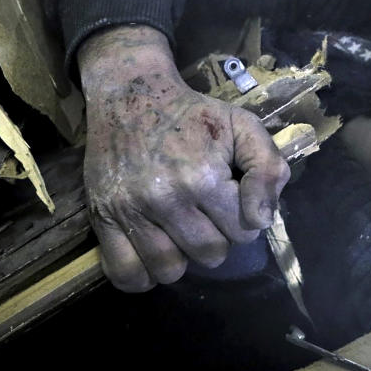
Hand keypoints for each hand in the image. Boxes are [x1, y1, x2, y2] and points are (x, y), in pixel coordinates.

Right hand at [79, 25, 290, 291]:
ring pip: (170, 271)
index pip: (245, 231)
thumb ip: (268, 169)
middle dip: (216, 238)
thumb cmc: (193, 114)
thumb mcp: (244, 126)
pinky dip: (142, 275)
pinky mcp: (102, 219)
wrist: (130, 94)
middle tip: (206, 213)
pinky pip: (126, 274)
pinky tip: (152, 254)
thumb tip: (260, 220)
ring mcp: (131, 212)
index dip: (244, 217)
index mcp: (204, 177)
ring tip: (179, 231)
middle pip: (210, 255)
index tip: (230, 198)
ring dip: (181, 257)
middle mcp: (166, 199)